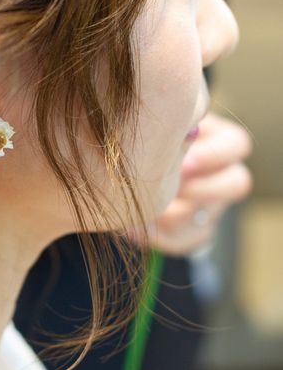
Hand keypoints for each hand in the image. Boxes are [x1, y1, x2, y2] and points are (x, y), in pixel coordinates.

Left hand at [130, 112, 252, 255]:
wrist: (132, 177)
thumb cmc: (146, 140)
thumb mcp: (156, 129)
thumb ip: (163, 130)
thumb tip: (169, 137)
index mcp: (218, 141)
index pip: (237, 144)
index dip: (213, 154)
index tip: (184, 160)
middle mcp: (223, 174)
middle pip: (238, 182)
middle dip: (205, 188)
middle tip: (175, 187)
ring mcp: (212, 206)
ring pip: (209, 217)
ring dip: (177, 215)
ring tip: (149, 208)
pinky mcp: (195, 231)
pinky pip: (186, 241)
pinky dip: (158, 236)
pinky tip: (133, 227)